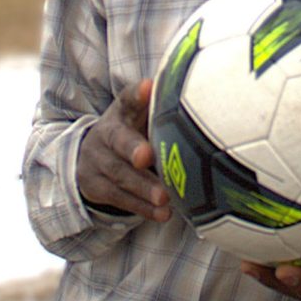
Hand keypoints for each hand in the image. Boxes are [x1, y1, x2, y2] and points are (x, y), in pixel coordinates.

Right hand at [76, 79, 170, 221]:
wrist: (92, 156)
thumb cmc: (134, 132)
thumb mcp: (142, 116)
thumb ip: (164, 109)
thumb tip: (207, 100)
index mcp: (122, 111)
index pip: (128, 98)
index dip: (136, 93)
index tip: (148, 87)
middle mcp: (106, 132)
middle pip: (118, 139)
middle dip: (132, 148)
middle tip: (147, 156)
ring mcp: (97, 160)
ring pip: (119, 174)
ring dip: (143, 187)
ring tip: (164, 197)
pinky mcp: (96, 186)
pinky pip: (118, 198)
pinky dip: (142, 207)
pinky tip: (162, 213)